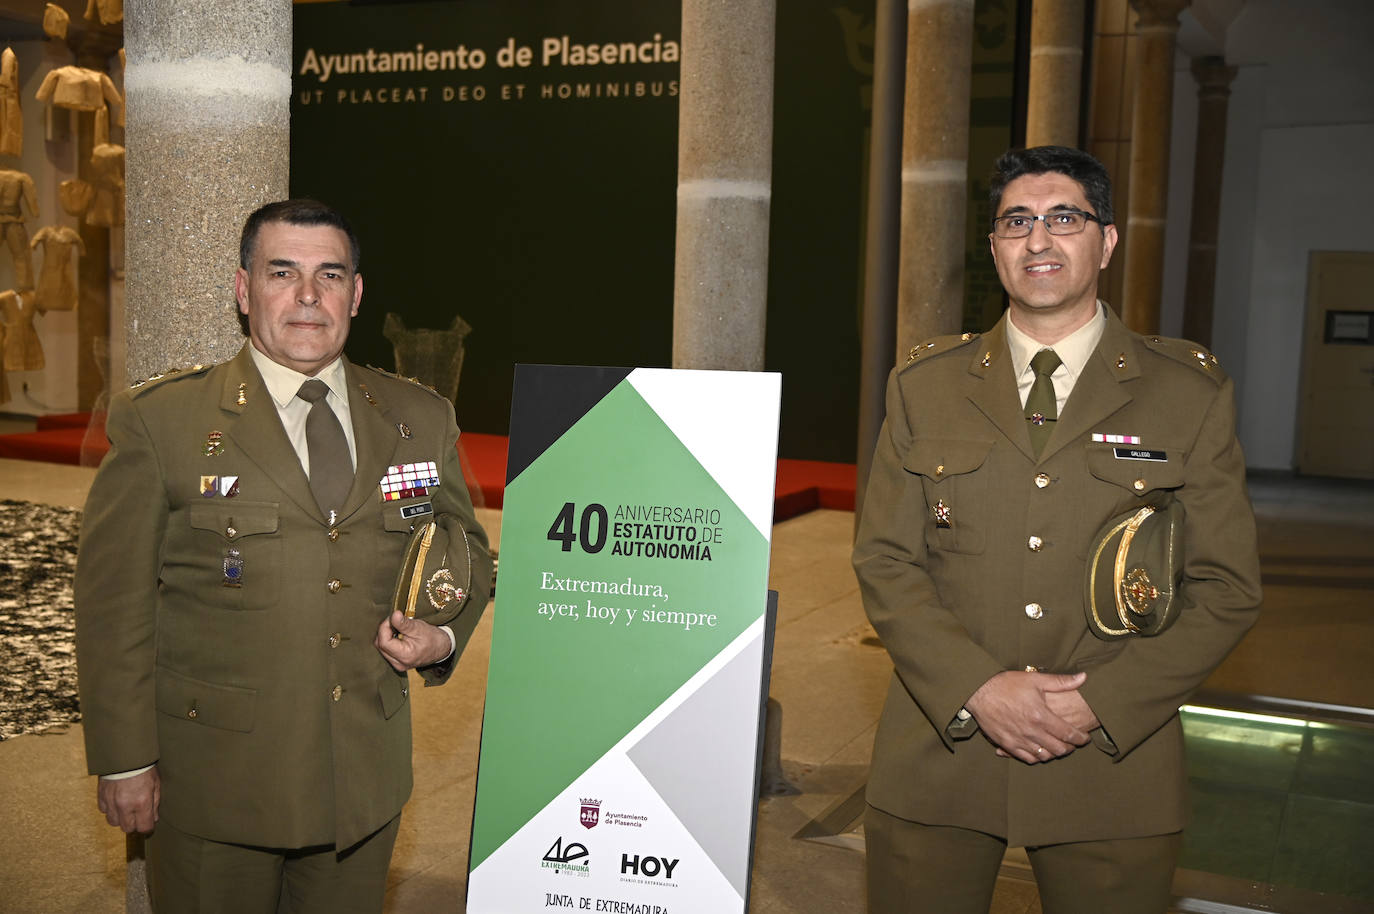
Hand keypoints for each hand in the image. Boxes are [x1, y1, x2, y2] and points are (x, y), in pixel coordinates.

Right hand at [97, 766, 159, 833]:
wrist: (125, 754)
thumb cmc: (144, 768)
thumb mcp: (156, 784)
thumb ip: (155, 803)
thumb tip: (154, 819)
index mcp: (142, 802)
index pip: (144, 827)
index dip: (147, 828)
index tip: (148, 824)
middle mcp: (125, 805)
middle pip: (127, 828)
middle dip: (134, 824)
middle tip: (137, 815)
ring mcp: (111, 802)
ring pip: (114, 822)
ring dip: (121, 818)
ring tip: (126, 808)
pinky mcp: (101, 796)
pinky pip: (104, 811)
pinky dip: (110, 809)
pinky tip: (116, 801)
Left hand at [375, 610, 451, 671]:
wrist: (442, 648)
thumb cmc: (433, 638)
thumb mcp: (419, 628)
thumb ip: (404, 623)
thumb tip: (394, 615)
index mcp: (405, 656)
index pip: (384, 642)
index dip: (384, 627)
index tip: (393, 618)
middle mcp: (399, 664)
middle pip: (380, 645)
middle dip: (384, 630)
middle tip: (396, 621)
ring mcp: (397, 665)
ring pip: (381, 648)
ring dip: (386, 635)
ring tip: (398, 628)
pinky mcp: (397, 662)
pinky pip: (386, 650)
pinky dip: (389, 640)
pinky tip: (397, 635)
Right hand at [965, 671, 1092, 763]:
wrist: (978, 691)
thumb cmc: (1006, 684)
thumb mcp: (1034, 679)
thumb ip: (1060, 682)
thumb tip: (1083, 678)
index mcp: (1040, 716)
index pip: (1068, 734)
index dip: (1080, 738)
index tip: (1085, 737)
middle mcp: (1031, 731)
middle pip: (1059, 749)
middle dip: (1070, 748)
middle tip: (1073, 743)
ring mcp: (1018, 740)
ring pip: (1044, 756)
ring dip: (1054, 753)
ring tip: (1057, 746)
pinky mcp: (1006, 744)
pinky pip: (1026, 758)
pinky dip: (1037, 757)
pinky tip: (1039, 751)